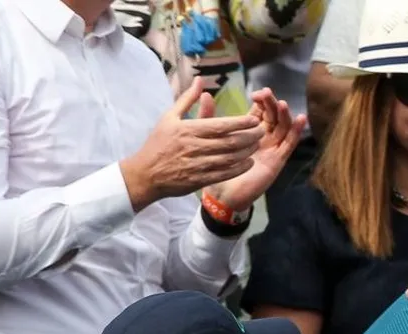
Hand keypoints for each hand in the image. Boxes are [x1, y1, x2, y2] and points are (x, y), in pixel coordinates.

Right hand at [120, 78, 265, 210]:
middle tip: (262, 131)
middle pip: (230, 142)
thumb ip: (188, 99)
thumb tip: (200, 80)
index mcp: (189, 130)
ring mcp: (198, 165)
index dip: (240, 123)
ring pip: (230, 158)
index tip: (254, 119)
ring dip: (247, 151)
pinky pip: (224, 174)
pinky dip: (239, 168)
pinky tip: (248, 163)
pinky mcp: (200, 180)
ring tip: (257, 144)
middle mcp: (195, 147)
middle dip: (250, 136)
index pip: (221, 125)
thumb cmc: (158, 143)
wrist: (146, 174)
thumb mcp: (169, 117)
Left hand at [212, 89, 307, 210]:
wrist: (222, 195)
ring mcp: (272, 149)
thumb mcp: (210, 138)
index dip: (261, 101)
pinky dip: (296, 131)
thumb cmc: (215, 168)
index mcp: (248, 132)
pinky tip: (300, 118)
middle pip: (273, 116)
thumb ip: (209, 117)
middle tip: (268, 94)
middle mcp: (263, 138)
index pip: (260, 111)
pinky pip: (289, 144)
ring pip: (283, 127)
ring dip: (285, 115)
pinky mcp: (277, 160)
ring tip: (283, 104)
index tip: (256, 94)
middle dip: (272, 104)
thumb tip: (206, 95)